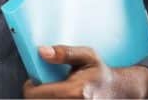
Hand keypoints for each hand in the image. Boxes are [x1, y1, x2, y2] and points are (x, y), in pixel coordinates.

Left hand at [23, 45, 147, 98]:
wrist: (116, 91)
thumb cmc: (99, 73)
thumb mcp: (86, 55)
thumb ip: (64, 52)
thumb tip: (43, 52)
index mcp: (77, 91)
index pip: (37, 95)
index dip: (30, 87)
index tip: (34, 80)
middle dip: (36, 95)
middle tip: (42, 85)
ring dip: (43, 98)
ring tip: (51, 91)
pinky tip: (56, 96)